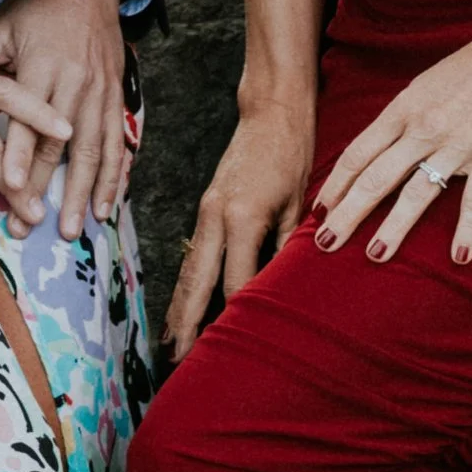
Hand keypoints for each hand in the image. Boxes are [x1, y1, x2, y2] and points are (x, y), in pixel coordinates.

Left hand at [0, 0, 128, 241]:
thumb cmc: (36, 9)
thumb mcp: (2, 28)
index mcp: (43, 66)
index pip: (28, 118)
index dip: (21, 153)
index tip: (11, 187)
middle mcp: (75, 83)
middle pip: (60, 144)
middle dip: (44, 188)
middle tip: (26, 225)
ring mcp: (100, 94)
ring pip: (92, 152)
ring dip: (81, 193)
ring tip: (69, 228)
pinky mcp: (116, 99)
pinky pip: (116, 144)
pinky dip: (113, 178)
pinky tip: (104, 207)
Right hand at [164, 99, 316, 358]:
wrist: (271, 109)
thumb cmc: (292, 151)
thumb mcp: (300, 202)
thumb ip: (289, 247)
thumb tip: (285, 290)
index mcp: (241, 216)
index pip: (237, 280)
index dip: (236, 316)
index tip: (234, 348)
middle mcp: (214, 216)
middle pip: (196, 282)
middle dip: (186, 324)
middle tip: (179, 361)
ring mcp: (205, 211)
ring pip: (187, 271)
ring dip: (178, 309)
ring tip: (171, 345)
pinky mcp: (206, 207)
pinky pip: (193, 255)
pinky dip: (186, 285)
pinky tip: (183, 306)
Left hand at [313, 34, 471, 267]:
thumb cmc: (467, 70)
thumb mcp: (421, 88)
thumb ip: (398, 121)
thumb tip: (373, 152)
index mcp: (403, 111)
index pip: (359, 154)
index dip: (336, 184)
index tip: (319, 209)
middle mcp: (424, 130)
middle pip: (376, 178)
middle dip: (348, 213)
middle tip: (325, 243)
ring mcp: (457, 146)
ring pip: (417, 193)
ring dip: (393, 227)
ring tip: (375, 255)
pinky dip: (467, 230)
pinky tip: (460, 257)